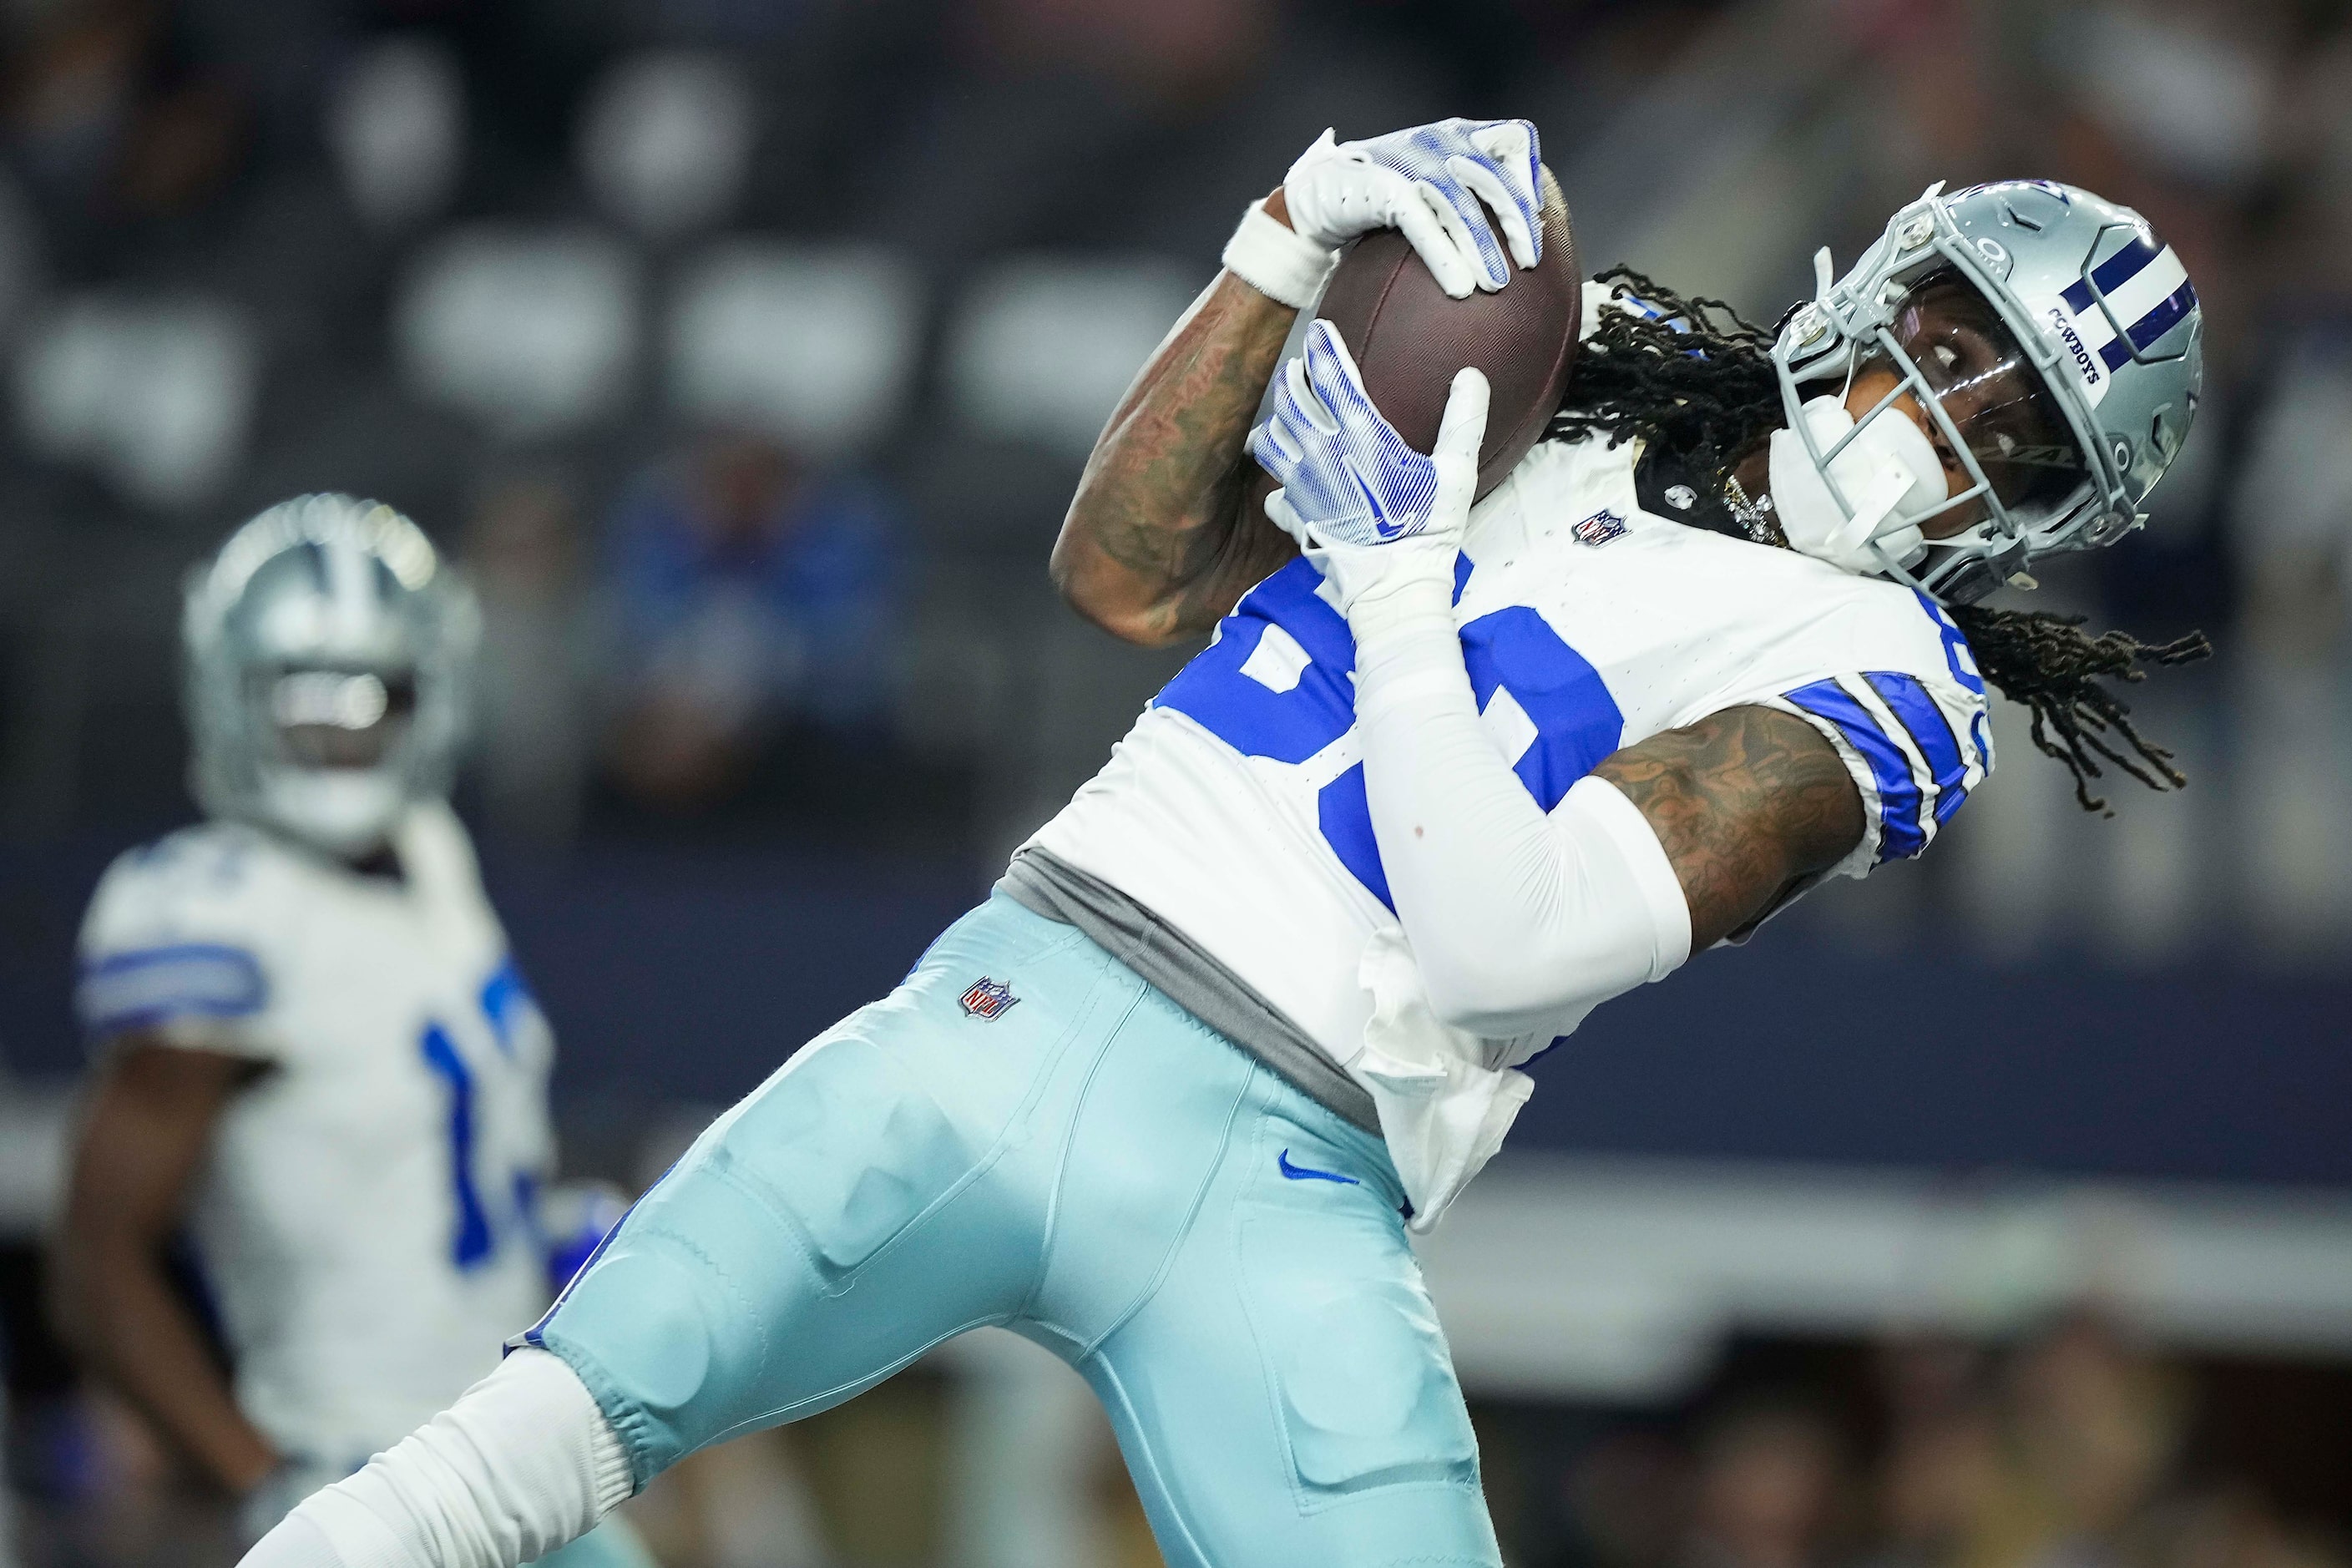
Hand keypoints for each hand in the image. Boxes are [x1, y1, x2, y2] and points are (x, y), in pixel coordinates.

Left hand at [1247, 320, 1486, 612]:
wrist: (1393, 587)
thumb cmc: (1426, 531)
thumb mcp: (1455, 474)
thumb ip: (1463, 422)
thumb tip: (1471, 377)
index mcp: (1360, 436)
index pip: (1332, 375)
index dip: (1323, 346)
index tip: (1318, 328)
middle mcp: (1321, 455)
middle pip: (1291, 401)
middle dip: (1291, 377)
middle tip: (1295, 365)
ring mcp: (1302, 486)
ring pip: (1270, 439)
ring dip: (1276, 419)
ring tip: (1282, 411)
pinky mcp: (1295, 515)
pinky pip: (1273, 488)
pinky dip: (1276, 476)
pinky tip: (1284, 477)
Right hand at [1283, 119, 1541, 297]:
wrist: (1321, 194)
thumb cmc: (1384, 196)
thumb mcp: (1433, 186)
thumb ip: (1469, 195)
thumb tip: (1519, 236)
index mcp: (1459, 133)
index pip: (1514, 141)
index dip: (1530, 179)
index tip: (1538, 220)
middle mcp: (1441, 140)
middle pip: (1495, 178)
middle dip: (1517, 223)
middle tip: (1529, 262)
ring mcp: (1411, 160)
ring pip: (1462, 205)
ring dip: (1483, 248)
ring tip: (1496, 284)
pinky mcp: (1386, 186)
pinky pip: (1424, 223)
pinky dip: (1444, 256)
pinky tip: (1460, 286)